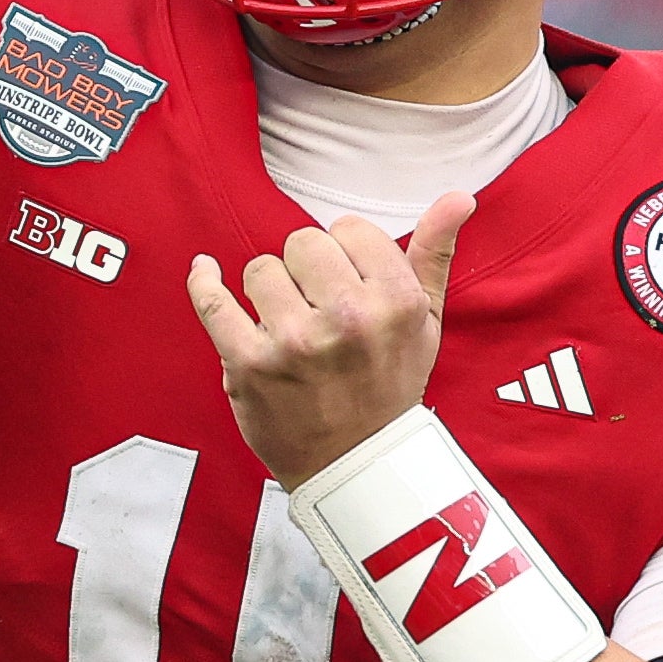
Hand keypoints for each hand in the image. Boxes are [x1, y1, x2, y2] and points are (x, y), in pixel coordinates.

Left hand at [185, 192, 472, 488]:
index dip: (345, 252)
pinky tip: (205, 270)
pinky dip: (204, 281)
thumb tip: (458, 196)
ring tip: (289, 325)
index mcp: (396, 302)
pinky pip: (213, 300)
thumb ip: (434, 253)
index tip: (347, 282)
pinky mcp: (249, 364)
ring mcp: (294, 343)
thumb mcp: (426, 322)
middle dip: (306, 270)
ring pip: (260, 268)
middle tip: (318, 309)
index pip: (349, 228)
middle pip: (302, 242)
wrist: (353, 465)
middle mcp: (348, 319)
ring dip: (269, 291)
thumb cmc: (389, 386)